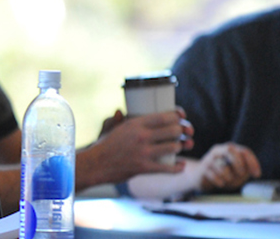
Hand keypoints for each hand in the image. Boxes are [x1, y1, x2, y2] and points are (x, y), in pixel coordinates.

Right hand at [78, 109, 194, 189]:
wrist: (95, 165)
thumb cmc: (103, 146)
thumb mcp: (109, 128)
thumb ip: (116, 119)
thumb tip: (119, 111)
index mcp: (135, 123)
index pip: (164, 116)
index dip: (177, 116)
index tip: (181, 117)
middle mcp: (141, 136)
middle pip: (173, 130)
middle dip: (183, 131)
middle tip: (184, 133)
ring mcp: (143, 152)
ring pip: (173, 147)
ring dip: (181, 147)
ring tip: (180, 147)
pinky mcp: (144, 167)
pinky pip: (167, 168)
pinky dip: (177, 168)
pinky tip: (181, 165)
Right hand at [190, 143, 261, 191]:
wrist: (199, 177)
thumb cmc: (222, 174)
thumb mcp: (236, 172)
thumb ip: (245, 171)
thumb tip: (249, 171)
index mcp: (229, 149)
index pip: (244, 151)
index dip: (252, 162)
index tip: (257, 174)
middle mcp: (218, 151)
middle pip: (230, 150)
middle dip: (239, 164)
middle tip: (241, 174)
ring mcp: (209, 159)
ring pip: (222, 167)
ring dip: (229, 177)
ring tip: (228, 180)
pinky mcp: (203, 169)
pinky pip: (214, 176)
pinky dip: (220, 182)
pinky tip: (220, 183)